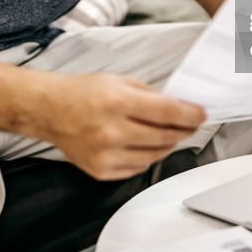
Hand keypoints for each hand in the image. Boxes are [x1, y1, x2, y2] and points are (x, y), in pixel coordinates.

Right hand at [44, 73, 205, 180]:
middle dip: (184, 130)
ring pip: (155, 155)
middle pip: (165, 136)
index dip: (190, 115)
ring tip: (168, 133)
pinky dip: (147, 156)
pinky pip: (138, 168)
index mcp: (117, 102)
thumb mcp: (119, 81)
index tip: (201, 115)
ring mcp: (106, 154)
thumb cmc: (82, 93)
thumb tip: (178, 106)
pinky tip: (144, 145)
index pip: (167, 112)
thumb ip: (150, 94)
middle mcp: (112, 130)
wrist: (49, 111)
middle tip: (190, 124)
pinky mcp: (102, 170)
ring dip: (168, 144)